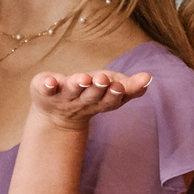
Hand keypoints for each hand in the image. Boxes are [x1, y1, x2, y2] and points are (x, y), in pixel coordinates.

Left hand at [27, 68, 149, 133]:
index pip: (111, 100)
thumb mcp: (111, 91)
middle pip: (92, 96)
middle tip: (104, 80)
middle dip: (99, 88)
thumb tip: (148, 78)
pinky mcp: (45, 91)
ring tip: (83, 78)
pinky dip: (46, 85)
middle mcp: (82, 101)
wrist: (55, 115)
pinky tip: (49, 80)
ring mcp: (63, 96)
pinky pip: (45, 88)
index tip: (120, 86)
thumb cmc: (89, 95)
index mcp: (100, 101)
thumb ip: (130, 87)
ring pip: (72, 91)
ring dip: (78, 85)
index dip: (116, 93)